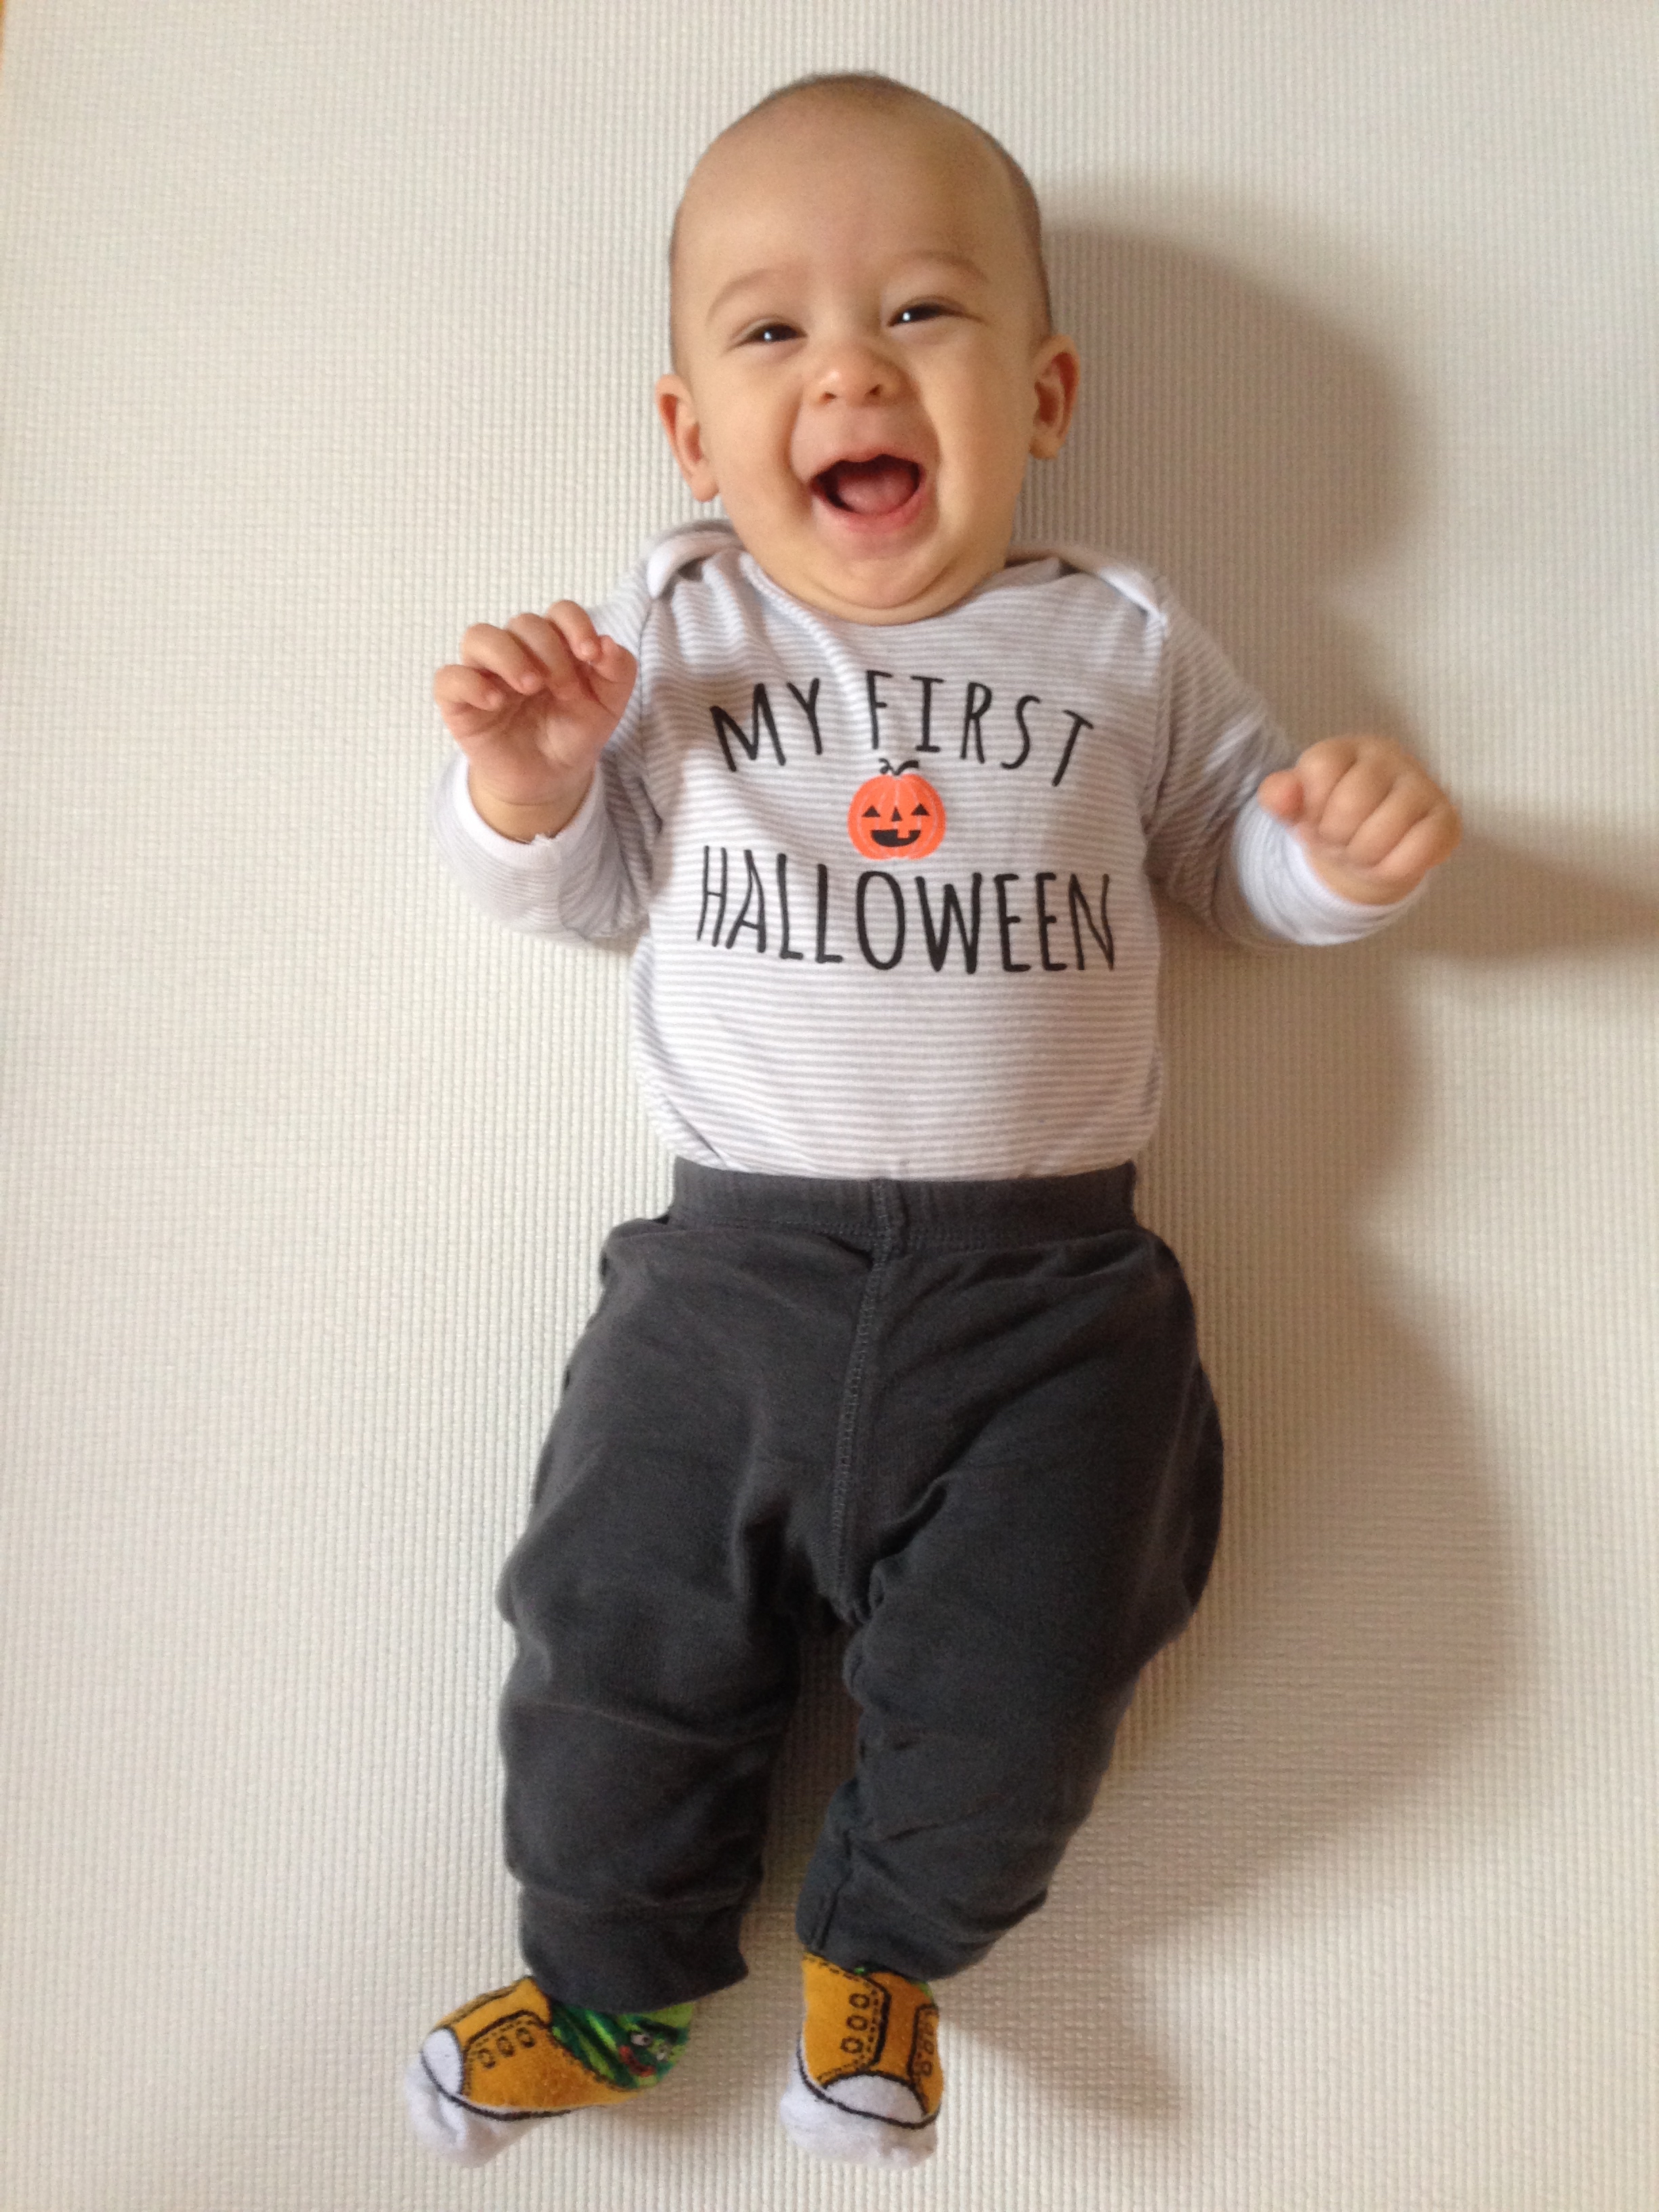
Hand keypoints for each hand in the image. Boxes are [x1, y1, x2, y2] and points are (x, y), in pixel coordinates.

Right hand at [433, 602, 636, 830]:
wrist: (551, 779)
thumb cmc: (573, 733)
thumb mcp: (607, 707)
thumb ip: (618, 673)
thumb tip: (609, 643)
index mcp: (554, 645)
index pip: (560, 612)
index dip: (575, 624)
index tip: (591, 654)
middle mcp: (516, 651)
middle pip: (524, 623)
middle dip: (550, 653)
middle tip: (566, 691)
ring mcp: (484, 673)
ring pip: (478, 636)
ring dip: (508, 655)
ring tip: (530, 687)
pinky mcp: (459, 701)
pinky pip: (450, 678)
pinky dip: (471, 684)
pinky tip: (496, 703)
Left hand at [1256, 736, 1460, 905]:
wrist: (1370, 851)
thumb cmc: (1332, 821)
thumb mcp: (1298, 809)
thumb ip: (1280, 796)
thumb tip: (1281, 792)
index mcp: (1348, 748)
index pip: (1319, 768)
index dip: (1311, 807)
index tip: (1318, 815)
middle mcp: (1389, 757)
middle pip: (1350, 803)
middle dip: (1335, 836)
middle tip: (1341, 839)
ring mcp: (1423, 786)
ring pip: (1381, 832)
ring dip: (1362, 856)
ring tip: (1363, 850)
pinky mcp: (1446, 820)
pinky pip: (1417, 851)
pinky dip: (1392, 868)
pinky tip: (1388, 861)